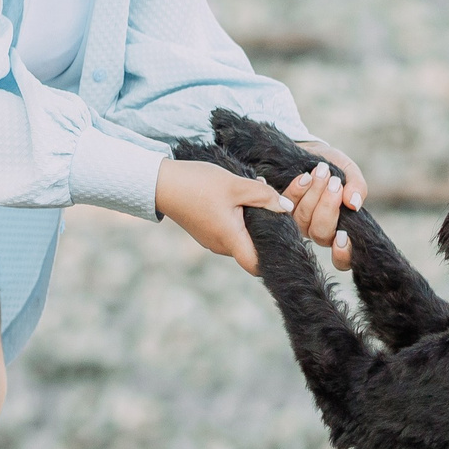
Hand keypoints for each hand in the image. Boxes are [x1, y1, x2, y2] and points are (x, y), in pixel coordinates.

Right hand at [155, 158, 294, 274]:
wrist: (160, 182)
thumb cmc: (197, 184)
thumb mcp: (236, 185)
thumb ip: (265, 197)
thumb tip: (287, 208)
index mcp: (230, 239)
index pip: (257, 266)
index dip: (274, 259)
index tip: (285, 239)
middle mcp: (220, 246)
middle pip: (252, 249)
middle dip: (265, 229)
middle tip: (271, 204)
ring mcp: (211, 240)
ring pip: (241, 237)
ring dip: (251, 220)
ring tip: (253, 193)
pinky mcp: (205, 231)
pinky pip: (229, 230)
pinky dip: (238, 217)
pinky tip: (237, 196)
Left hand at [283, 141, 366, 269]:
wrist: (308, 151)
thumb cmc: (333, 167)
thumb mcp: (349, 173)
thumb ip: (357, 187)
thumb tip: (355, 203)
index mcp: (339, 230)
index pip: (342, 258)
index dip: (343, 254)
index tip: (344, 236)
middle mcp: (317, 231)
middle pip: (321, 234)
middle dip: (328, 208)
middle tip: (335, 183)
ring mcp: (297, 223)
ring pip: (303, 219)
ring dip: (313, 195)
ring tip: (322, 171)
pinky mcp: (279, 210)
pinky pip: (286, 206)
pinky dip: (297, 190)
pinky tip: (304, 176)